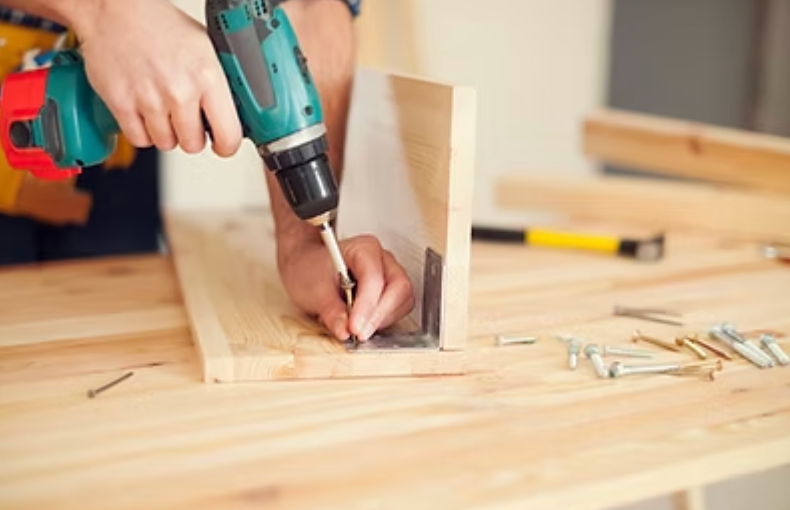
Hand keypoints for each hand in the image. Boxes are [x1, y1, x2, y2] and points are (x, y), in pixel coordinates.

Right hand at [72, 0, 241, 155]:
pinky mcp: (122, 104)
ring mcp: (150, 99)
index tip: (222, 144)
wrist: (115, 11)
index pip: (228, 135)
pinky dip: (142, 131)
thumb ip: (218, 84)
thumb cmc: (160, 26)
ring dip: (166, 133)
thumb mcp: (205, 48)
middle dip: (191, 136)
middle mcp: (179, 90)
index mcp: (207, 76)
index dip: (226, 145)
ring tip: (163, 108)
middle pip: (193, 145)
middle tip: (186, 119)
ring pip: (166, 144)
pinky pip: (139, 139)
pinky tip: (145, 111)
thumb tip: (232, 113)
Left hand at [279, 235, 414, 340]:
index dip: (367, 306)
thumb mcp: (313, 290)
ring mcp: (389, 275)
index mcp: (364, 248)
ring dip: (381, 321)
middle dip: (379, 315)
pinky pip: (397, 309)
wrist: (306, 266)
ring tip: (354, 328)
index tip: (355, 327)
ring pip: (402, 301)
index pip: (375, 278)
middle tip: (358, 333)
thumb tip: (345, 330)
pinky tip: (361, 324)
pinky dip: (381, 322)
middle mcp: (382, 259)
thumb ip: (331, 311)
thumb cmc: (310, 268)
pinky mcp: (390, 292)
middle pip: (398, 288)